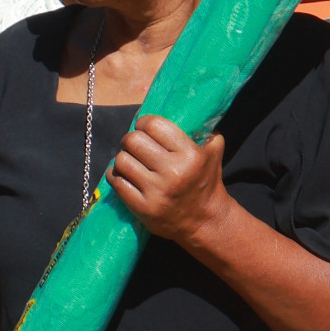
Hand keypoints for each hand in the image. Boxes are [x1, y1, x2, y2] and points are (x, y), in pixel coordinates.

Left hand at [109, 116, 233, 247]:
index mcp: (190, 155)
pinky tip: (125, 175)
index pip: (154, 125)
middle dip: (130, 139)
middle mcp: (173, 172)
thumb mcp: (213, 152)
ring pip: (121, 160)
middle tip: (135, 145)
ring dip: (123, 158)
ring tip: (131, 161)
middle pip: (133, 140)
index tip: (144, 127)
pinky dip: (116, 175)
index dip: (144, 122)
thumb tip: (183, 108)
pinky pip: (116, 182)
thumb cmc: (206, 181)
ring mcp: (156, 192)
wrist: (205, 221)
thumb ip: (203, 130)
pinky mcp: (143, 208)